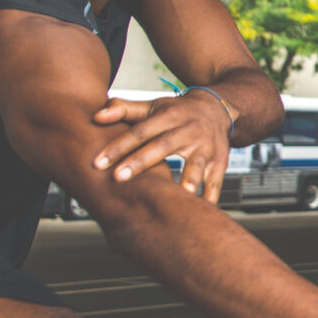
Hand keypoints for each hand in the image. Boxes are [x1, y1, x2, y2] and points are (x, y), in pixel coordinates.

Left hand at [93, 90, 231, 199]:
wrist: (216, 110)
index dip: (118, 146)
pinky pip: (215, 182)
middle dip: (141, 162)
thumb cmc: (177, 112)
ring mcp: (207, 147)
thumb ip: (123, 109)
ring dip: (187, 180)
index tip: (98, 163)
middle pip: (163, 146)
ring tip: (178, 197)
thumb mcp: (152, 106)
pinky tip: (202, 212)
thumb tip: (97, 115)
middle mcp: (189, 130)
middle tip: (118, 178)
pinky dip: (210, 198)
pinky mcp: (220, 162)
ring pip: (195, 165)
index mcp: (169, 116)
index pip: (140, 131)